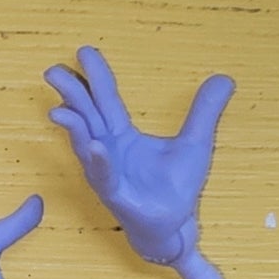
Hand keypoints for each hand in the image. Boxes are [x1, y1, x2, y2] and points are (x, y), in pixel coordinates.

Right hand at [43, 47, 240, 278]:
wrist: (175, 226)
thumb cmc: (175, 188)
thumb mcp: (196, 143)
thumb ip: (205, 111)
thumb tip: (225, 79)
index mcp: (122, 136)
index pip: (106, 100)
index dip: (96, 76)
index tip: (83, 52)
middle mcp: (108, 151)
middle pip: (87, 116)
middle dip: (70, 95)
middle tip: (53, 72)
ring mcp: (107, 173)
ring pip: (86, 144)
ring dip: (73, 128)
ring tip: (61, 110)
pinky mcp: (116, 195)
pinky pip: (104, 176)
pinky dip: (99, 162)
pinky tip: (95, 147)